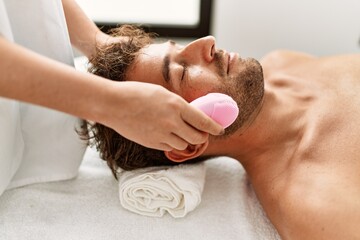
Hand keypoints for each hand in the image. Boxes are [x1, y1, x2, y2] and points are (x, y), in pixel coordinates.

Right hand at [100, 82, 223, 150]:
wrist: (114, 104)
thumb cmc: (137, 93)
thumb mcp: (162, 93)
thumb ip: (178, 105)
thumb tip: (191, 114)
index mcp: (177, 106)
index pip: (203, 121)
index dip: (215, 127)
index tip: (220, 130)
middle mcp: (172, 122)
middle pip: (197, 138)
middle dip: (202, 137)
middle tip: (201, 133)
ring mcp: (162, 135)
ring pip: (184, 145)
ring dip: (186, 141)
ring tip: (181, 133)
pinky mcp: (152, 143)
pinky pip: (169, 148)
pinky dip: (172, 144)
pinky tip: (167, 135)